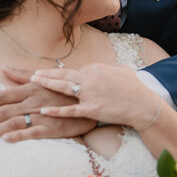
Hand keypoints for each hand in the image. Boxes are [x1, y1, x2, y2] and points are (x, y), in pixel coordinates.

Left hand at [0, 67, 96, 141]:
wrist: (90, 99)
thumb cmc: (65, 89)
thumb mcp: (44, 78)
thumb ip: (23, 75)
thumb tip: (4, 69)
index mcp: (30, 89)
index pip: (1, 96)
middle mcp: (33, 101)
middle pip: (3, 111)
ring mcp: (43, 114)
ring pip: (14, 122)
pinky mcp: (54, 127)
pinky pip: (34, 132)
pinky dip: (20, 135)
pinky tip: (7, 140)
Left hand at [31, 64, 159, 129]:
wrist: (143, 105)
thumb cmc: (135, 88)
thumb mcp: (122, 70)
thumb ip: (110, 67)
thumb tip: (104, 66)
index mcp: (96, 69)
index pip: (75, 71)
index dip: (63, 75)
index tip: (52, 75)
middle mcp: (90, 79)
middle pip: (63, 74)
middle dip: (47, 73)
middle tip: (33, 73)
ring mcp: (90, 94)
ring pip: (63, 87)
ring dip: (47, 83)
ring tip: (33, 81)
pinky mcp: (91, 109)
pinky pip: (70, 110)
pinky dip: (56, 110)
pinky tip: (44, 110)